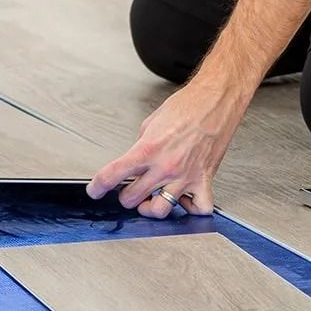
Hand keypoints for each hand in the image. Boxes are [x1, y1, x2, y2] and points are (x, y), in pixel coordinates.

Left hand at [86, 81, 249, 218]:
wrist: (215, 101)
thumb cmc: (188, 106)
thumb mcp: (151, 122)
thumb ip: (141, 146)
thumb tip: (136, 161)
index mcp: (148, 149)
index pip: (113, 175)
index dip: (98, 186)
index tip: (95, 190)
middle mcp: (165, 166)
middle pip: (132, 198)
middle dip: (126, 196)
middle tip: (129, 190)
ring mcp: (185, 176)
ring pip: (160, 209)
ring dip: (151, 207)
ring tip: (152, 199)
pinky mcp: (204, 179)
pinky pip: (198, 208)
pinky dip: (190, 209)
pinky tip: (185, 200)